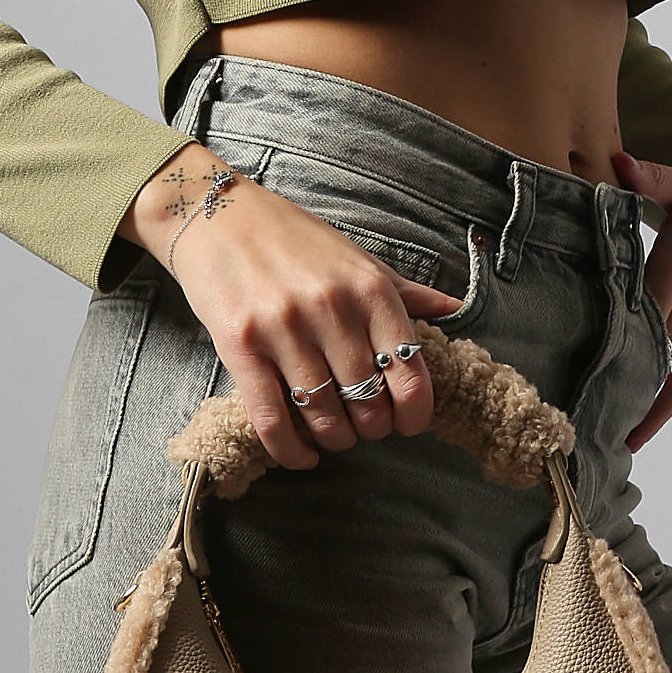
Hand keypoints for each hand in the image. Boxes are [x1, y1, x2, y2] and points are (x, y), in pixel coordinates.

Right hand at [127, 142, 465, 469]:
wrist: (217, 217)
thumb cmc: (293, 239)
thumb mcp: (357, 257)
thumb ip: (403, 291)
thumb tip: (454, 309)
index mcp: (369, 289)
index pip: (410, 373)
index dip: (415, 413)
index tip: (408, 423)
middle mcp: (332, 309)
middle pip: (368, 404)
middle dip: (371, 428)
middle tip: (363, 425)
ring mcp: (284, 329)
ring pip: (322, 417)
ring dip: (333, 439)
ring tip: (332, 435)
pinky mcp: (240, 346)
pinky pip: (272, 419)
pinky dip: (291, 450)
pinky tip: (301, 455)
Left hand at [611, 134, 671, 450]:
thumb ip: (656, 177)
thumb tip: (620, 162)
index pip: (639, 320)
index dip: (613, 351)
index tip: (585, 382)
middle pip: (650, 360)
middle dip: (621, 395)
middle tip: (585, 431)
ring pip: (670, 374)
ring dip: (645, 409)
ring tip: (615, 445)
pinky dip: (667, 396)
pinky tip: (646, 423)